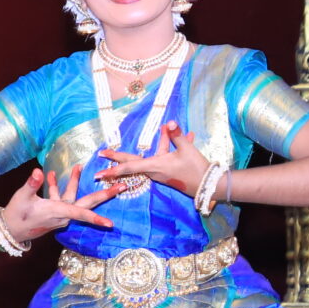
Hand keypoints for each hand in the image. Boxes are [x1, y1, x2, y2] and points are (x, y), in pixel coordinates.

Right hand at [0, 166, 113, 241]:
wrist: (9, 229)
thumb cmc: (16, 215)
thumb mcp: (22, 198)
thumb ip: (32, 184)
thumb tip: (39, 171)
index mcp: (58, 212)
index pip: (81, 214)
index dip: (95, 217)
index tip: (110, 223)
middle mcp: (63, 214)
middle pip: (88, 203)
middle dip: (105, 194)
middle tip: (123, 187)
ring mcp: (59, 212)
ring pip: (73, 196)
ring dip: (74, 182)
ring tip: (78, 166)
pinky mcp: (54, 210)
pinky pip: (60, 197)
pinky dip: (57, 186)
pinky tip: (50, 174)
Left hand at [99, 122, 213, 195]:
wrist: (208, 185)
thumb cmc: (195, 168)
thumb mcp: (187, 151)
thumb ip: (177, 136)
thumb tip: (170, 122)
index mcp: (156, 165)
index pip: (131, 166)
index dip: (115, 165)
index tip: (100, 170)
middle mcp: (155, 170)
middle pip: (133, 162)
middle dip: (117, 158)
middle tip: (101, 154)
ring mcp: (161, 172)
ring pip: (152, 155)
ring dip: (160, 142)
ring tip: (166, 128)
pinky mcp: (169, 171)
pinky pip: (165, 157)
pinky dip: (172, 147)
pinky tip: (189, 136)